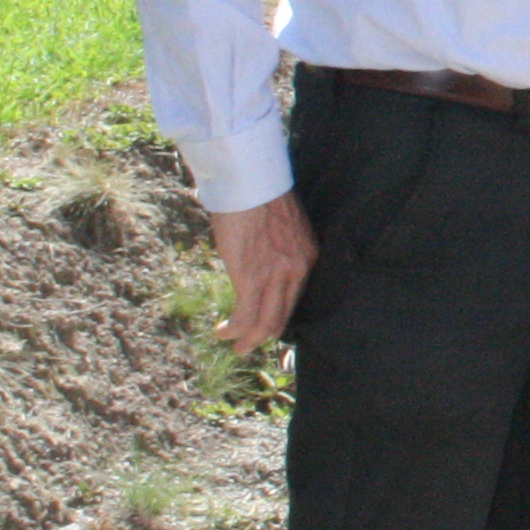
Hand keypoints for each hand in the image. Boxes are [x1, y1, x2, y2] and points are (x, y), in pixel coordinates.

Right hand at [206, 195, 316, 351]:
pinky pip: (246, 316)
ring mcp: (275, 276)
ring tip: (237, 347)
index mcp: (306, 257)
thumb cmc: (259, 197)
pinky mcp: (251, 277)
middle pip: (283, 316)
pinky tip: (223, 332)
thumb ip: (276, 249)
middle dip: (266, 335)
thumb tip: (258, 259)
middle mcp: (297, 270)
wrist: (251, 183)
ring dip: (249, 339)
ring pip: (266, 322)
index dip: (280, 315)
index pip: (295, 297)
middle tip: (251, 344)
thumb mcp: (279, 228)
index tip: (267, 324)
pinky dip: (234, 329)